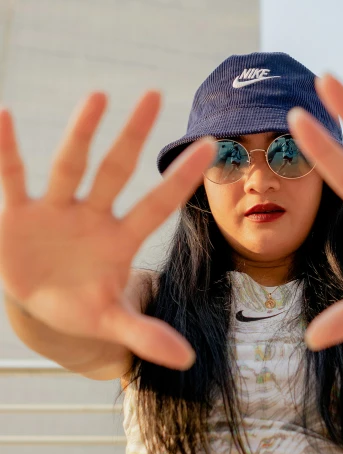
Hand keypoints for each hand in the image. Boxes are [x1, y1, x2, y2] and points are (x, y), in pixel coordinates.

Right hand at [0, 91, 215, 369]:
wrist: (40, 304)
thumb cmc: (82, 305)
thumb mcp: (111, 320)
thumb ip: (145, 334)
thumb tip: (188, 359)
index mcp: (120, 239)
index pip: (157, 204)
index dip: (181, 179)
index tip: (211, 146)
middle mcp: (92, 215)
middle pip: (115, 170)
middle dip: (132, 136)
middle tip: (152, 94)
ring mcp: (56, 210)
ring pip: (69, 165)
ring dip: (81, 133)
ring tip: (98, 97)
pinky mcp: (18, 214)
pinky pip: (13, 177)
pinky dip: (8, 152)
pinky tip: (4, 117)